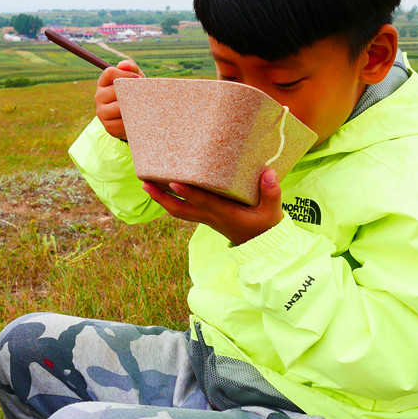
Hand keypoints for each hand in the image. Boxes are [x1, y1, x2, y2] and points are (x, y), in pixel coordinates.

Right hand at [95, 60, 143, 139]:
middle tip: (143, 95)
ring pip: (119, 107)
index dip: (125, 74)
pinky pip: (123, 122)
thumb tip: (123, 65)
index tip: (138, 79)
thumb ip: (131, 68)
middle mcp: (99, 96)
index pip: (110, 73)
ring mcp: (101, 112)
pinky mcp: (109, 127)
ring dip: (133, 107)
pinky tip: (136, 118)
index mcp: (103, 82)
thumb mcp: (135, 79)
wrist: (136, 119)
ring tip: (141, 106)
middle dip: (132, 92)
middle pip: (115, 90)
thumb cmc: (135, 94)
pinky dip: (133, 120)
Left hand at [141, 169, 283, 245]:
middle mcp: (210, 217)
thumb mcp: (273, 211)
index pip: (204, 203)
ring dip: (161, 199)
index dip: (189, 194)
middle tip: (145, 183)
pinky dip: (171, 200)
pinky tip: (163, 187)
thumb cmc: (266, 225)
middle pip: (180, 210)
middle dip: (162, 198)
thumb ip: (272, 193)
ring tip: (146, 184)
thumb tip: (269, 173)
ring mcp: (205, 218)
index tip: (173, 182)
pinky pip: (183, 210)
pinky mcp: (205, 217)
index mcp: (225, 214)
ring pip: (178, 211)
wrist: (261, 245)